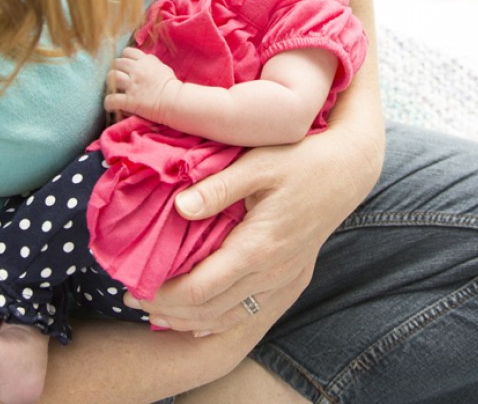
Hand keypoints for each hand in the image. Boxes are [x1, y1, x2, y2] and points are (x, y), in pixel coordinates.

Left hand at [105, 46, 180, 123]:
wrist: (176, 101)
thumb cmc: (173, 86)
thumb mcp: (164, 68)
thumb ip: (152, 63)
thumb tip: (147, 60)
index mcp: (145, 62)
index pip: (128, 52)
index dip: (125, 59)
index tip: (126, 67)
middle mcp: (137, 70)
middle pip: (117, 63)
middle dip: (116, 70)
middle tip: (119, 80)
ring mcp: (132, 85)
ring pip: (112, 76)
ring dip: (110, 84)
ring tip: (113, 90)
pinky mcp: (129, 100)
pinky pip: (111, 99)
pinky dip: (109, 103)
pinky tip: (111, 107)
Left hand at [123, 121, 380, 333]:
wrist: (347, 170)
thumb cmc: (300, 158)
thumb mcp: (258, 163)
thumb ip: (218, 187)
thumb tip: (178, 207)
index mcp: (259, 246)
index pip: (200, 288)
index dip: (162, 294)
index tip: (130, 287)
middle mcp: (273, 272)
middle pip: (211, 310)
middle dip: (167, 310)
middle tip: (130, 299)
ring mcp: (285, 279)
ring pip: (231, 316)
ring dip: (190, 319)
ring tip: (156, 309)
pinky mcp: (292, 278)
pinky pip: (251, 312)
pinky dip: (219, 319)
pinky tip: (199, 316)